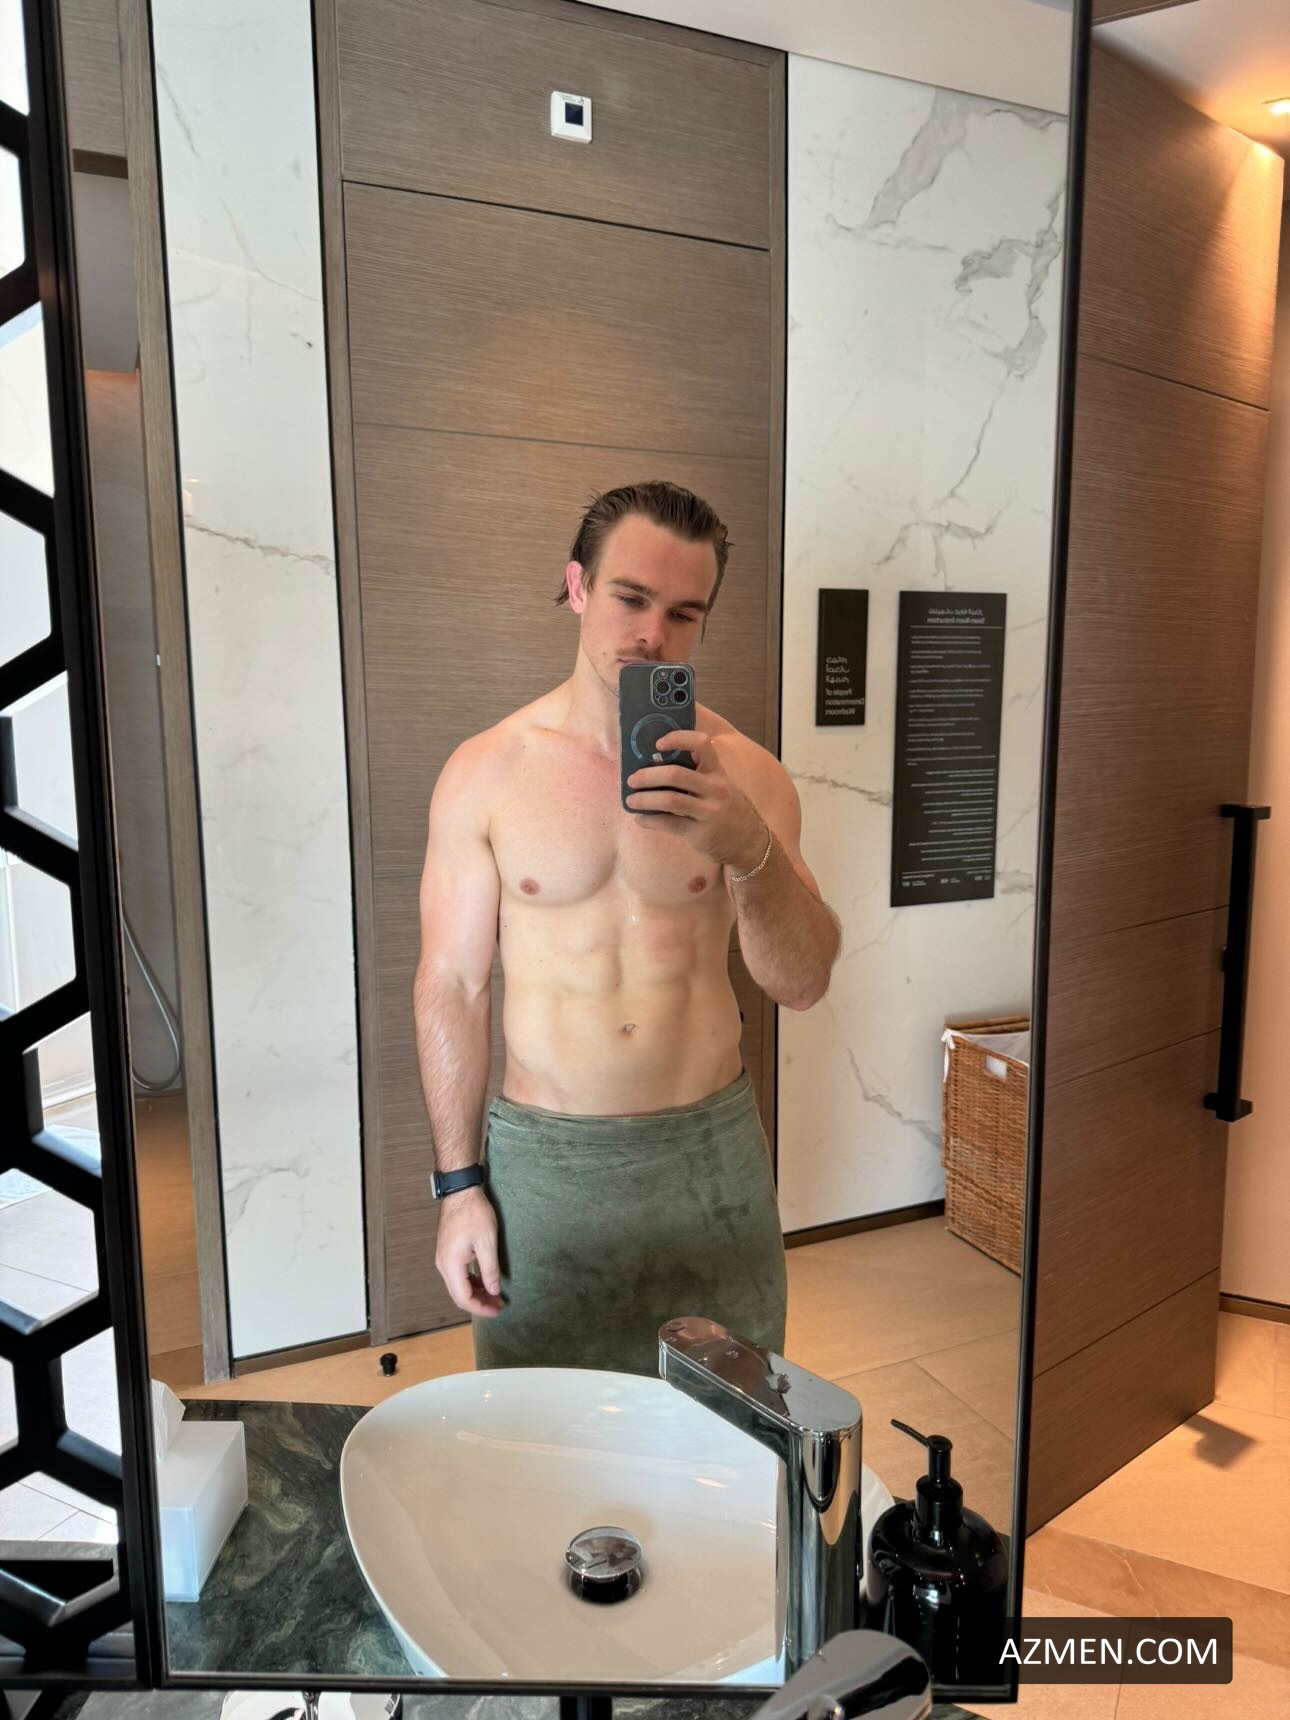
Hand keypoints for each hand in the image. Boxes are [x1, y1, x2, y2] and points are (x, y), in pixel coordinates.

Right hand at [434, 1185, 504, 1317]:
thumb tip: (493, 1291)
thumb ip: (490, 1269)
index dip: (481, 1308)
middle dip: (479, 1303)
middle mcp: (443, 1264)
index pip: (464, 1298)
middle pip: (459, 1295)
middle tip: (499, 1306)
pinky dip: (471, 1281)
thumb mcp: (487, 1242)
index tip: (497, 1310)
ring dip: (476, 1292)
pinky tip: (485, 1281)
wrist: (460, 1191)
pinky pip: (457, 1275)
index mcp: (451, 1264)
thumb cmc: (473, 1212)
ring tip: (495, 1295)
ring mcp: (444, 1258)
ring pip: (458, 1285)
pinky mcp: (447, 1252)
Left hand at [624, 730, 766, 867]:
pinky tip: (640, 819)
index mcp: (718, 772)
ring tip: (630, 800)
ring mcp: (708, 812)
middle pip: (676, 774)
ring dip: (644, 799)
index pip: (702, 744)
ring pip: (670, 800)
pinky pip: (668, 824)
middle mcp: (715, 789)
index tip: (658, 743)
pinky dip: (650, 820)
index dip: (678, 739)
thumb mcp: (722, 786)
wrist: (750, 844)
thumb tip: (658, 765)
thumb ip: (699, 774)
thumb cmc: (729, 810)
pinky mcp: (700, 833)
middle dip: (648, 775)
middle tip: (632, 779)